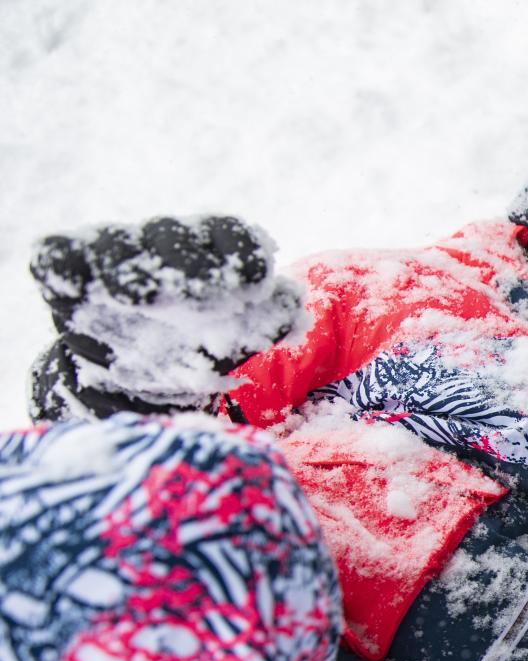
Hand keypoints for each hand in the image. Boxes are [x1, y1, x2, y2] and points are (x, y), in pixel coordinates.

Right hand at [26, 216, 299, 420]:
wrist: (141, 380)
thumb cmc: (201, 348)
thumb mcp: (239, 338)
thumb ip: (270, 319)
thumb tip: (291, 299)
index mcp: (214, 250)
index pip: (233, 238)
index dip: (243, 255)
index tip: (255, 280)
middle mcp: (164, 244)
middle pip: (174, 237)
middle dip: (187, 263)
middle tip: (195, 295)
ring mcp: (113, 253)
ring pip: (117, 244)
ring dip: (127, 267)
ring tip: (140, 297)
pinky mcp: (68, 268)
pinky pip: (60, 257)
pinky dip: (64, 264)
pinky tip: (73, 280)